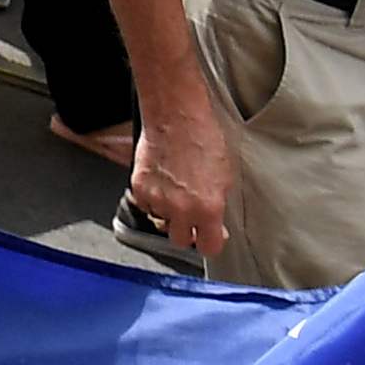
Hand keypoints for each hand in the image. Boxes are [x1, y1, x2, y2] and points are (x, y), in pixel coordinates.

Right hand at [126, 96, 230, 262]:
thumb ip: (218, 206)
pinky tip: (163, 183)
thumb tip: (216, 223)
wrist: (176, 117)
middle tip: (192, 218)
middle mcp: (181, 209)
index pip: (209, 247)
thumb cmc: (204, 139)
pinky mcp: (139, 188)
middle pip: (181, 241)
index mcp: (209, 208)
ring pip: (161, 221)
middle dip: (188, 232)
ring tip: (176, 192)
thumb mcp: (226, 177)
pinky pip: (146, 205)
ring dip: (168, 213)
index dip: (211, 243)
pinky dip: (153, 199)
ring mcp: (157, 200)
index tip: (211, 238)